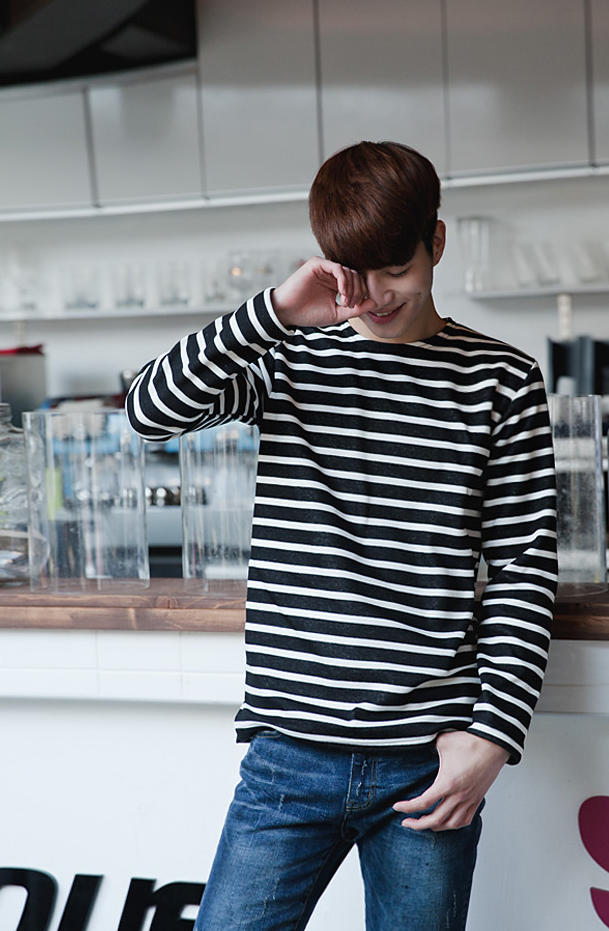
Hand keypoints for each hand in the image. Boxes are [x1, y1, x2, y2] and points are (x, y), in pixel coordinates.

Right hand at [271, 256, 376, 328]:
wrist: (288, 312)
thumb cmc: (309, 314)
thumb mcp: (337, 314)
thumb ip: (356, 309)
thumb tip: (375, 303)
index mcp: (336, 284)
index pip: (358, 283)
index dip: (362, 294)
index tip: (355, 307)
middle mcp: (332, 274)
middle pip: (356, 276)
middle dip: (358, 291)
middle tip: (349, 305)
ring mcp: (325, 268)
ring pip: (349, 271)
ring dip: (351, 287)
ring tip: (344, 301)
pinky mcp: (317, 264)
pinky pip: (338, 267)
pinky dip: (344, 280)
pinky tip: (341, 292)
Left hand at [393, 731, 509, 831]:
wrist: (494, 744)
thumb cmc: (470, 742)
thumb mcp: (442, 742)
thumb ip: (429, 747)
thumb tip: (419, 745)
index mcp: (447, 783)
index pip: (423, 803)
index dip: (408, 807)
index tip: (397, 807)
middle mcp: (459, 795)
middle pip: (436, 820)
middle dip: (418, 824)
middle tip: (406, 823)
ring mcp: (470, 799)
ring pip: (451, 824)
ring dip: (436, 827)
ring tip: (425, 824)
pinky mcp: (478, 799)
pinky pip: (466, 819)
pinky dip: (454, 824)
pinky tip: (447, 822)